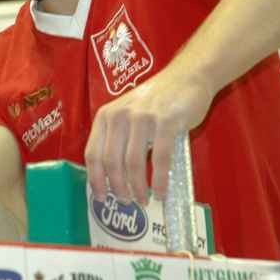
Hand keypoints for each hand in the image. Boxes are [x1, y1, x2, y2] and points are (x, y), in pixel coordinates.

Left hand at [84, 65, 214, 204]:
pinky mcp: (166, 122)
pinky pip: (160, 158)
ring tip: (143, 200)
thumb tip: (113, 177)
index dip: (95, 179)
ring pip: (134, 163)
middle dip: (117, 187)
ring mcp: (143, 118)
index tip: (99, 197)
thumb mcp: (128, 114)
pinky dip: (159, 180)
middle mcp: (120, 116)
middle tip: (126, 202)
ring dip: (138, 187)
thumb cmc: (156, 101)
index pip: (93, 153)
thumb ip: (118, 138)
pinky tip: (161, 192)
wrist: (187, 77)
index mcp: (106, 116)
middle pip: (111, 161)